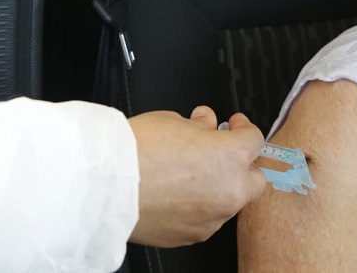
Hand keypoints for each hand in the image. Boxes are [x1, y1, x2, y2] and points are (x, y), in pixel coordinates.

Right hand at [128, 106, 265, 246]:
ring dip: (221, 187)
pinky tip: (179, 194)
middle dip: (242, 165)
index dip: (243, 128)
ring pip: (231, 202)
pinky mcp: (192, 235)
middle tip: (222, 153)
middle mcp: (229, 190)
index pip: (255, 139)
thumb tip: (206, 124)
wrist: (101, 186)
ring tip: (192, 174)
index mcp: (231, 156)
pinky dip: (201, 207)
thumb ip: (200, 125)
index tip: (234, 125)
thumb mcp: (173, 121)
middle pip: (255, 179)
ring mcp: (212, 217)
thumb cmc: (134, 152)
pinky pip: (207, 219)